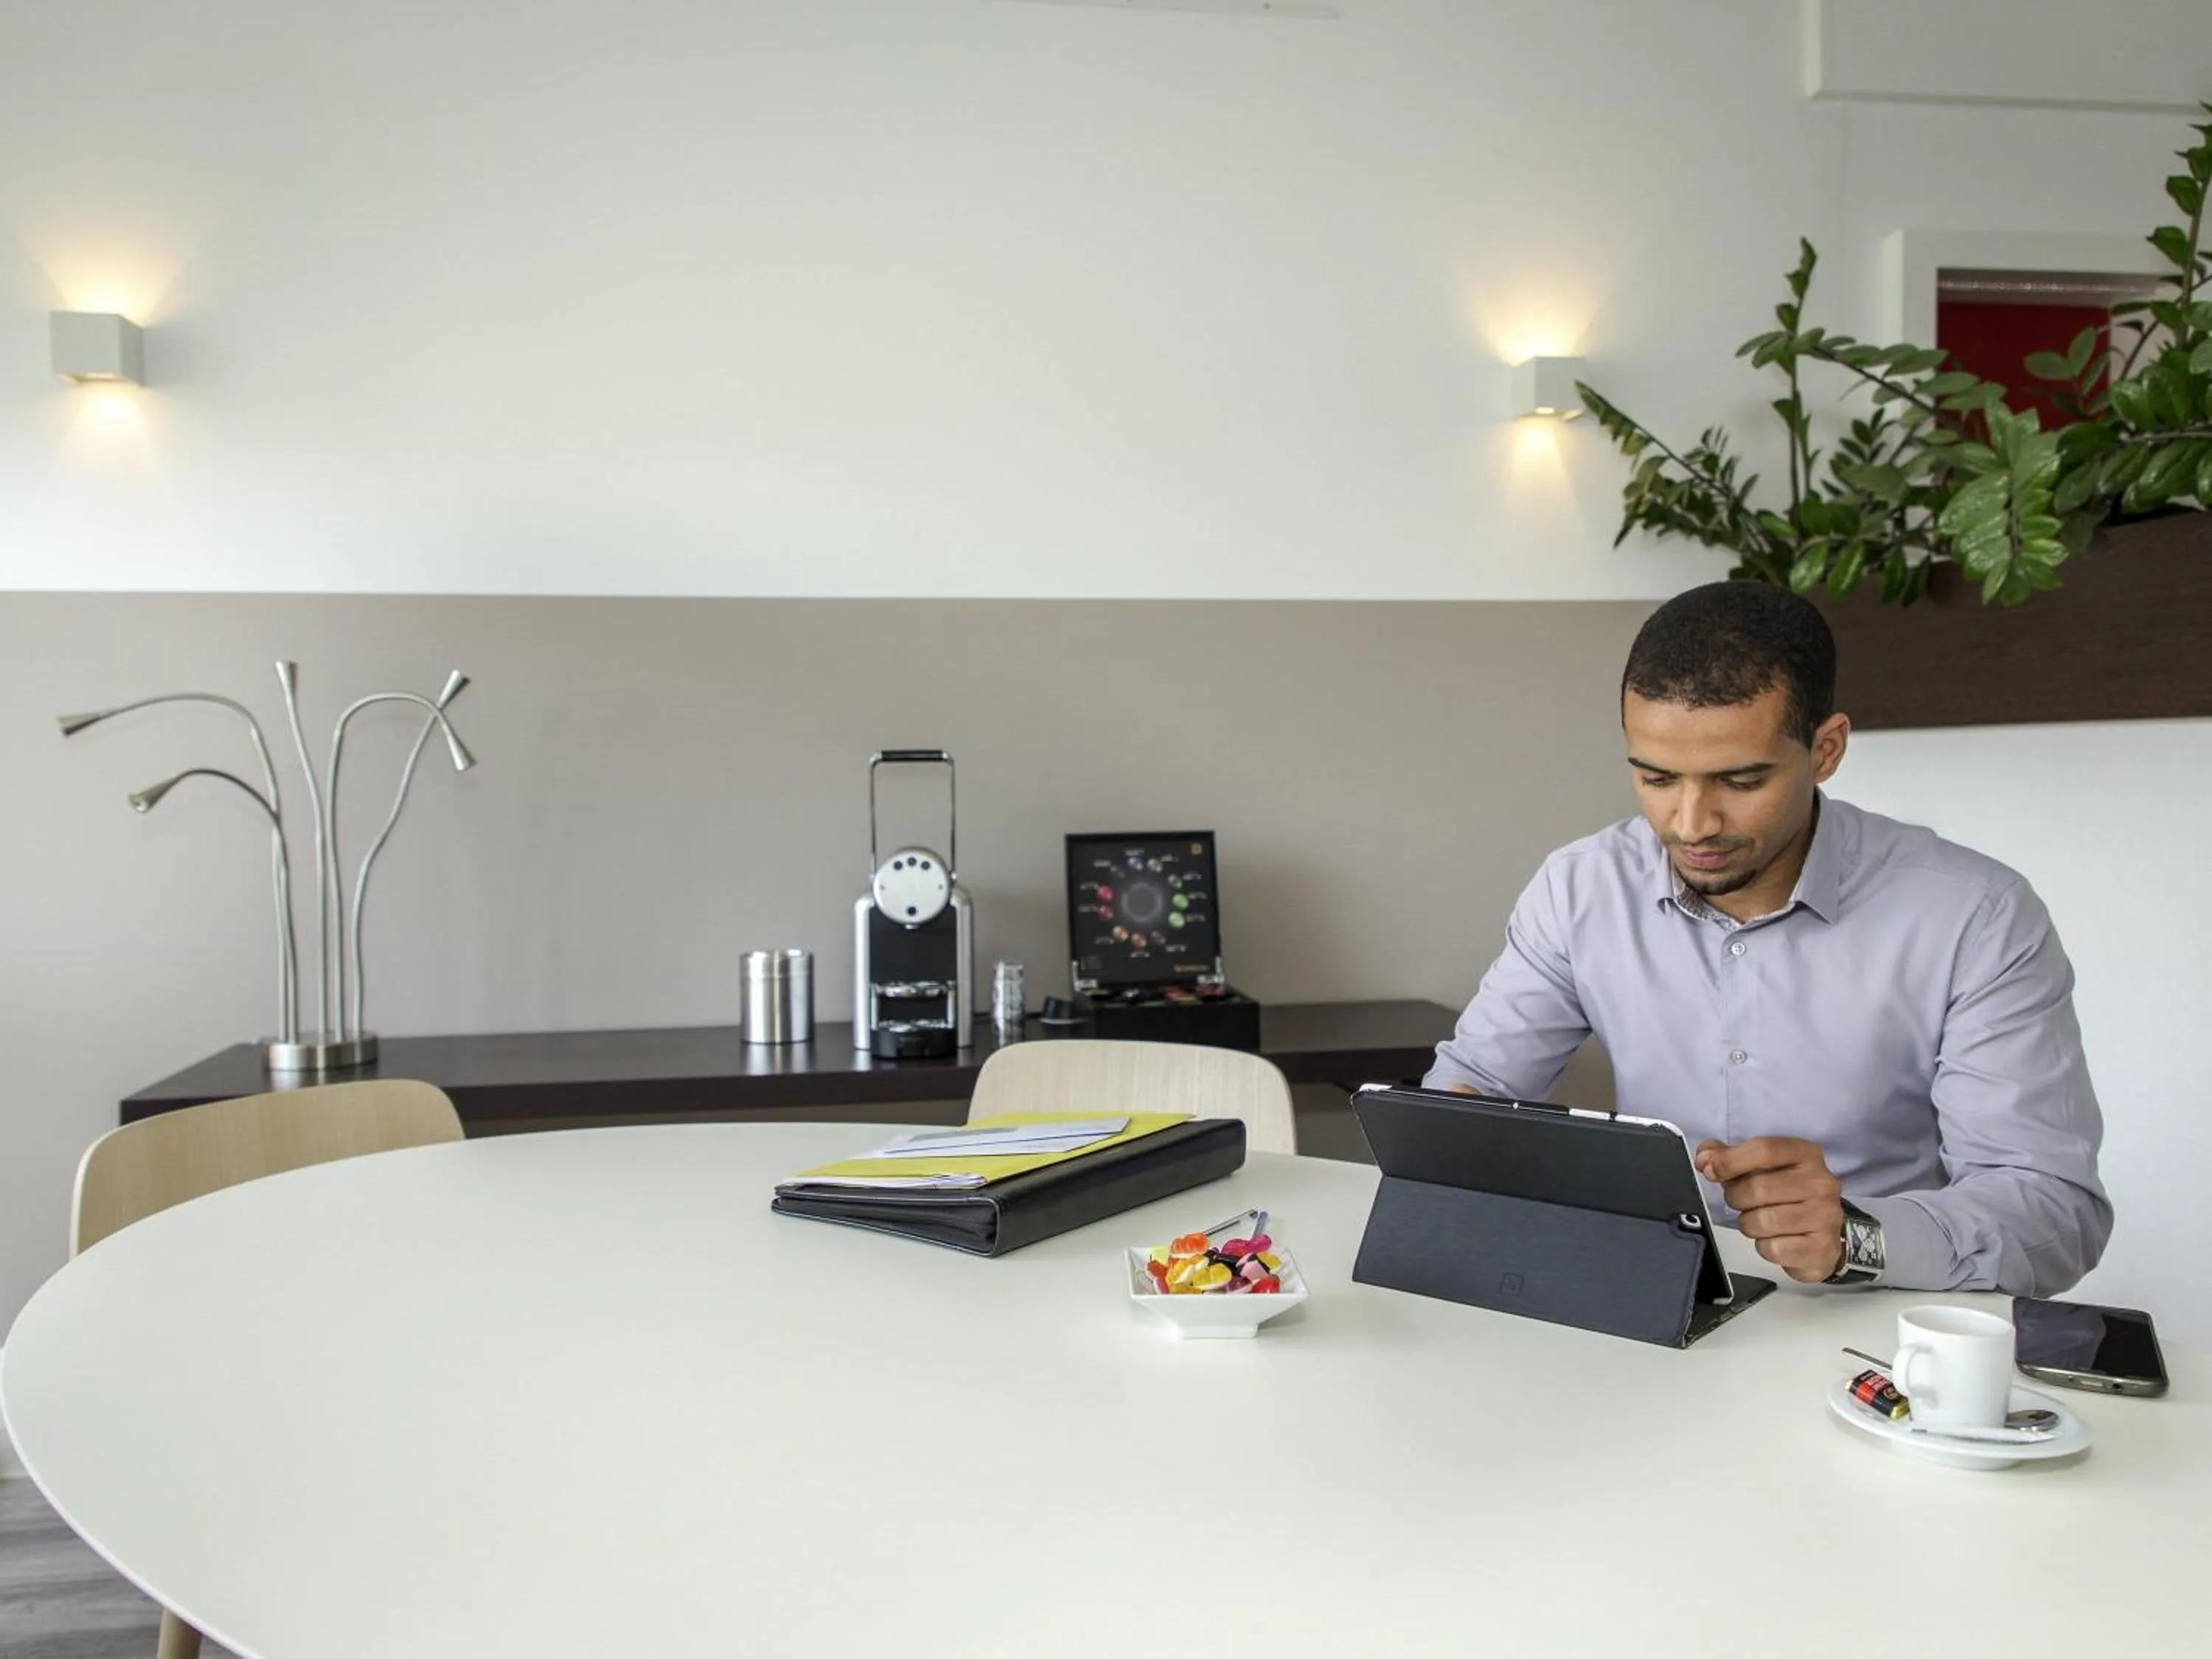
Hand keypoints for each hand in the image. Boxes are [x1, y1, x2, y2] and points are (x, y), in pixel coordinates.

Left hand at [1694, 1136, 1844, 1282]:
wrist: (1822, 1234)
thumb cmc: (1787, 1195)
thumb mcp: (1761, 1167)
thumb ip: (1728, 1157)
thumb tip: (1704, 1158)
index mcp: (1806, 1154)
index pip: (1763, 1150)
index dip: (1729, 1161)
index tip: (1710, 1171)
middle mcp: (1821, 1182)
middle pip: (1758, 1188)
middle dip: (1737, 1198)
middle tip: (1741, 1202)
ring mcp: (1826, 1216)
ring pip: (1762, 1222)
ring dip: (1749, 1225)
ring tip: (1759, 1221)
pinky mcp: (1823, 1248)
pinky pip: (1773, 1249)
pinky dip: (1765, 1247)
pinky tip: (1777, 1240)